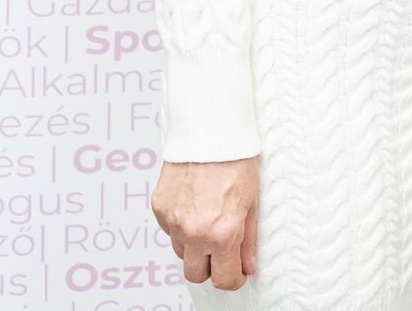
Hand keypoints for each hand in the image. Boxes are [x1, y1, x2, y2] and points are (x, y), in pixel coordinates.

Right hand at [152, 157, 259, 289]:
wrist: (211, 132)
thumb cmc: (236, 161)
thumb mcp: (252, 204)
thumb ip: (248, 240)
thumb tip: (248, 266)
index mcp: (222, 232)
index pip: (224, 279)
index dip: (234, 279)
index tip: (238, 274)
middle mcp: (194, 232)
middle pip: (196, 275)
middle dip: (211, 267)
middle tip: (224, 250)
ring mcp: (173, 222)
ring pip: (182, 252)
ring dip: (195, 245)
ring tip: (210, 219)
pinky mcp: (159, 209)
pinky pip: (169, 231)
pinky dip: (181, 226)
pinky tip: (195, 205)